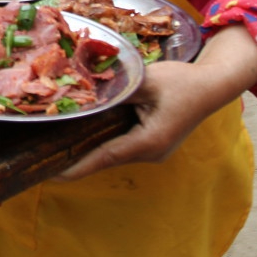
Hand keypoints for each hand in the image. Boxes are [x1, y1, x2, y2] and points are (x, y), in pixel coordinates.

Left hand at [58, 26, 256, 180]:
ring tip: (56, 145)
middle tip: (43, 155)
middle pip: (106, 158)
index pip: (104, 157)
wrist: (213, 86)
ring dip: (89, 149)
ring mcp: (153, 151)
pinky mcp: (153, 144)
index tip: (52, 175)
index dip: (76, 167)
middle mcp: (150, 153)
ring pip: (113, 153)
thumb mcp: (145, 81)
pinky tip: (83, 133)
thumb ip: (115, 90)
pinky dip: (103, 141)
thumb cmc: (182, 81)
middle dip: (77, 158)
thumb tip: (86, 94)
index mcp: (149, 142)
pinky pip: (122, 146)